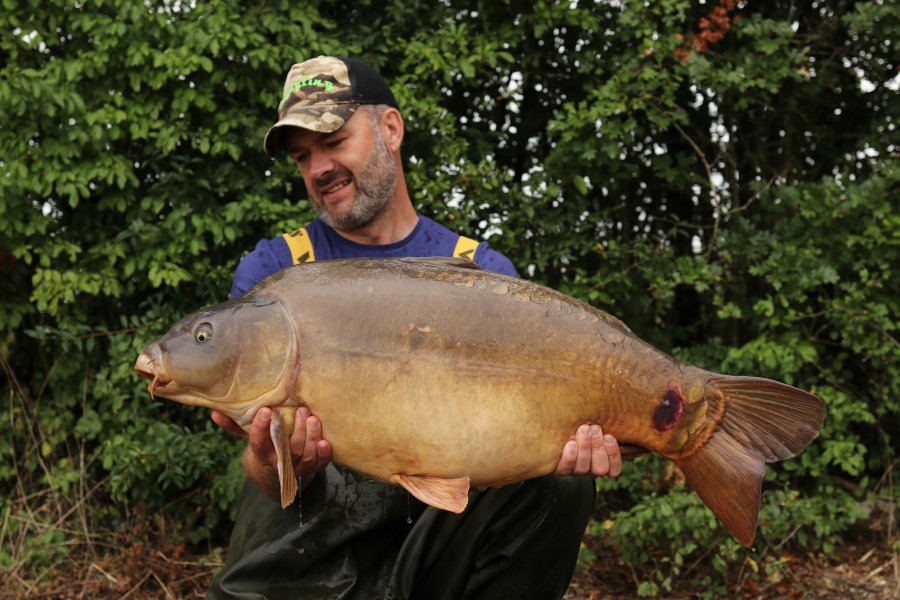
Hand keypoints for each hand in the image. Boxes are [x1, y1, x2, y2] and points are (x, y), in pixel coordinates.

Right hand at [212, 407, 332, 500]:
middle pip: (288, 450)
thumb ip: (235, 425)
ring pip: (305, 456)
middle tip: (300, 410)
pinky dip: (324, 455)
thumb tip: (214, 412)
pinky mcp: (313, 468)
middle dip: (295, 430)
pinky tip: (326, 442)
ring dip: (310, 438)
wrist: (278, 473)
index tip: (266, 410)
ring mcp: (297, 467)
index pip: (259, 443)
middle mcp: (280, 462)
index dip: (261, 428)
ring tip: (312, 419)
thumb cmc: (265, 446)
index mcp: (262, 454)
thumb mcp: (249, 437)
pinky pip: (319, 464)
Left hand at [554, 423, 621, 477]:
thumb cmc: (578, 424)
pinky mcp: (559, 469)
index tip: (609, 437)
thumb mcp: (593, 425)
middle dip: (598, 446)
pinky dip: (570, 456)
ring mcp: (574, 470)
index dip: (613, 454)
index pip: (614, 468)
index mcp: (602, 461)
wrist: (551, 429)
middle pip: (600, 468)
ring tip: (583, 430)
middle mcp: (589, 469)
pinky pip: (565, 468)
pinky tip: (571, 443)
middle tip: (595, 428)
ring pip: (583, 468)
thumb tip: (619, 407)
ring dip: (585, 447)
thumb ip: (602, 426)